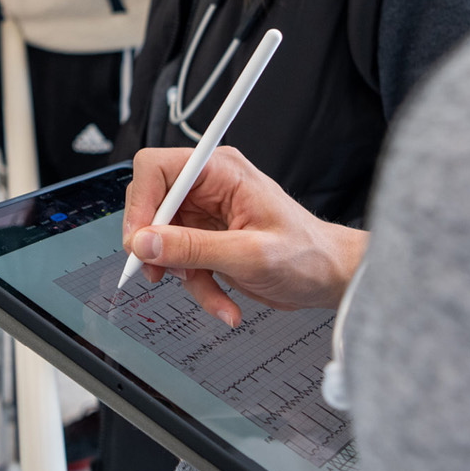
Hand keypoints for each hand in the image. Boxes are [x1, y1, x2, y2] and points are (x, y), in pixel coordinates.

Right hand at [122, 147, 366, 323]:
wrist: (330, 279)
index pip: (156, 168)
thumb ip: (193, 248)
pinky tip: (223, 303)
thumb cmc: (308, 255)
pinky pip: (181, 262)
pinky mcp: (207, 240)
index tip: (139, 240)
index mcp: (221, 171)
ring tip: (211, 294)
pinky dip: (197, 287)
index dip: (140, 202)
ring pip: (163, 241)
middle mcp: (209, 187)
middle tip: (161, 273)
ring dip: (182, 275)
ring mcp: (206, 215)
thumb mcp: (248, 254)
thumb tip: (145, 242)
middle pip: (152, 206)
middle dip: (156, 246)